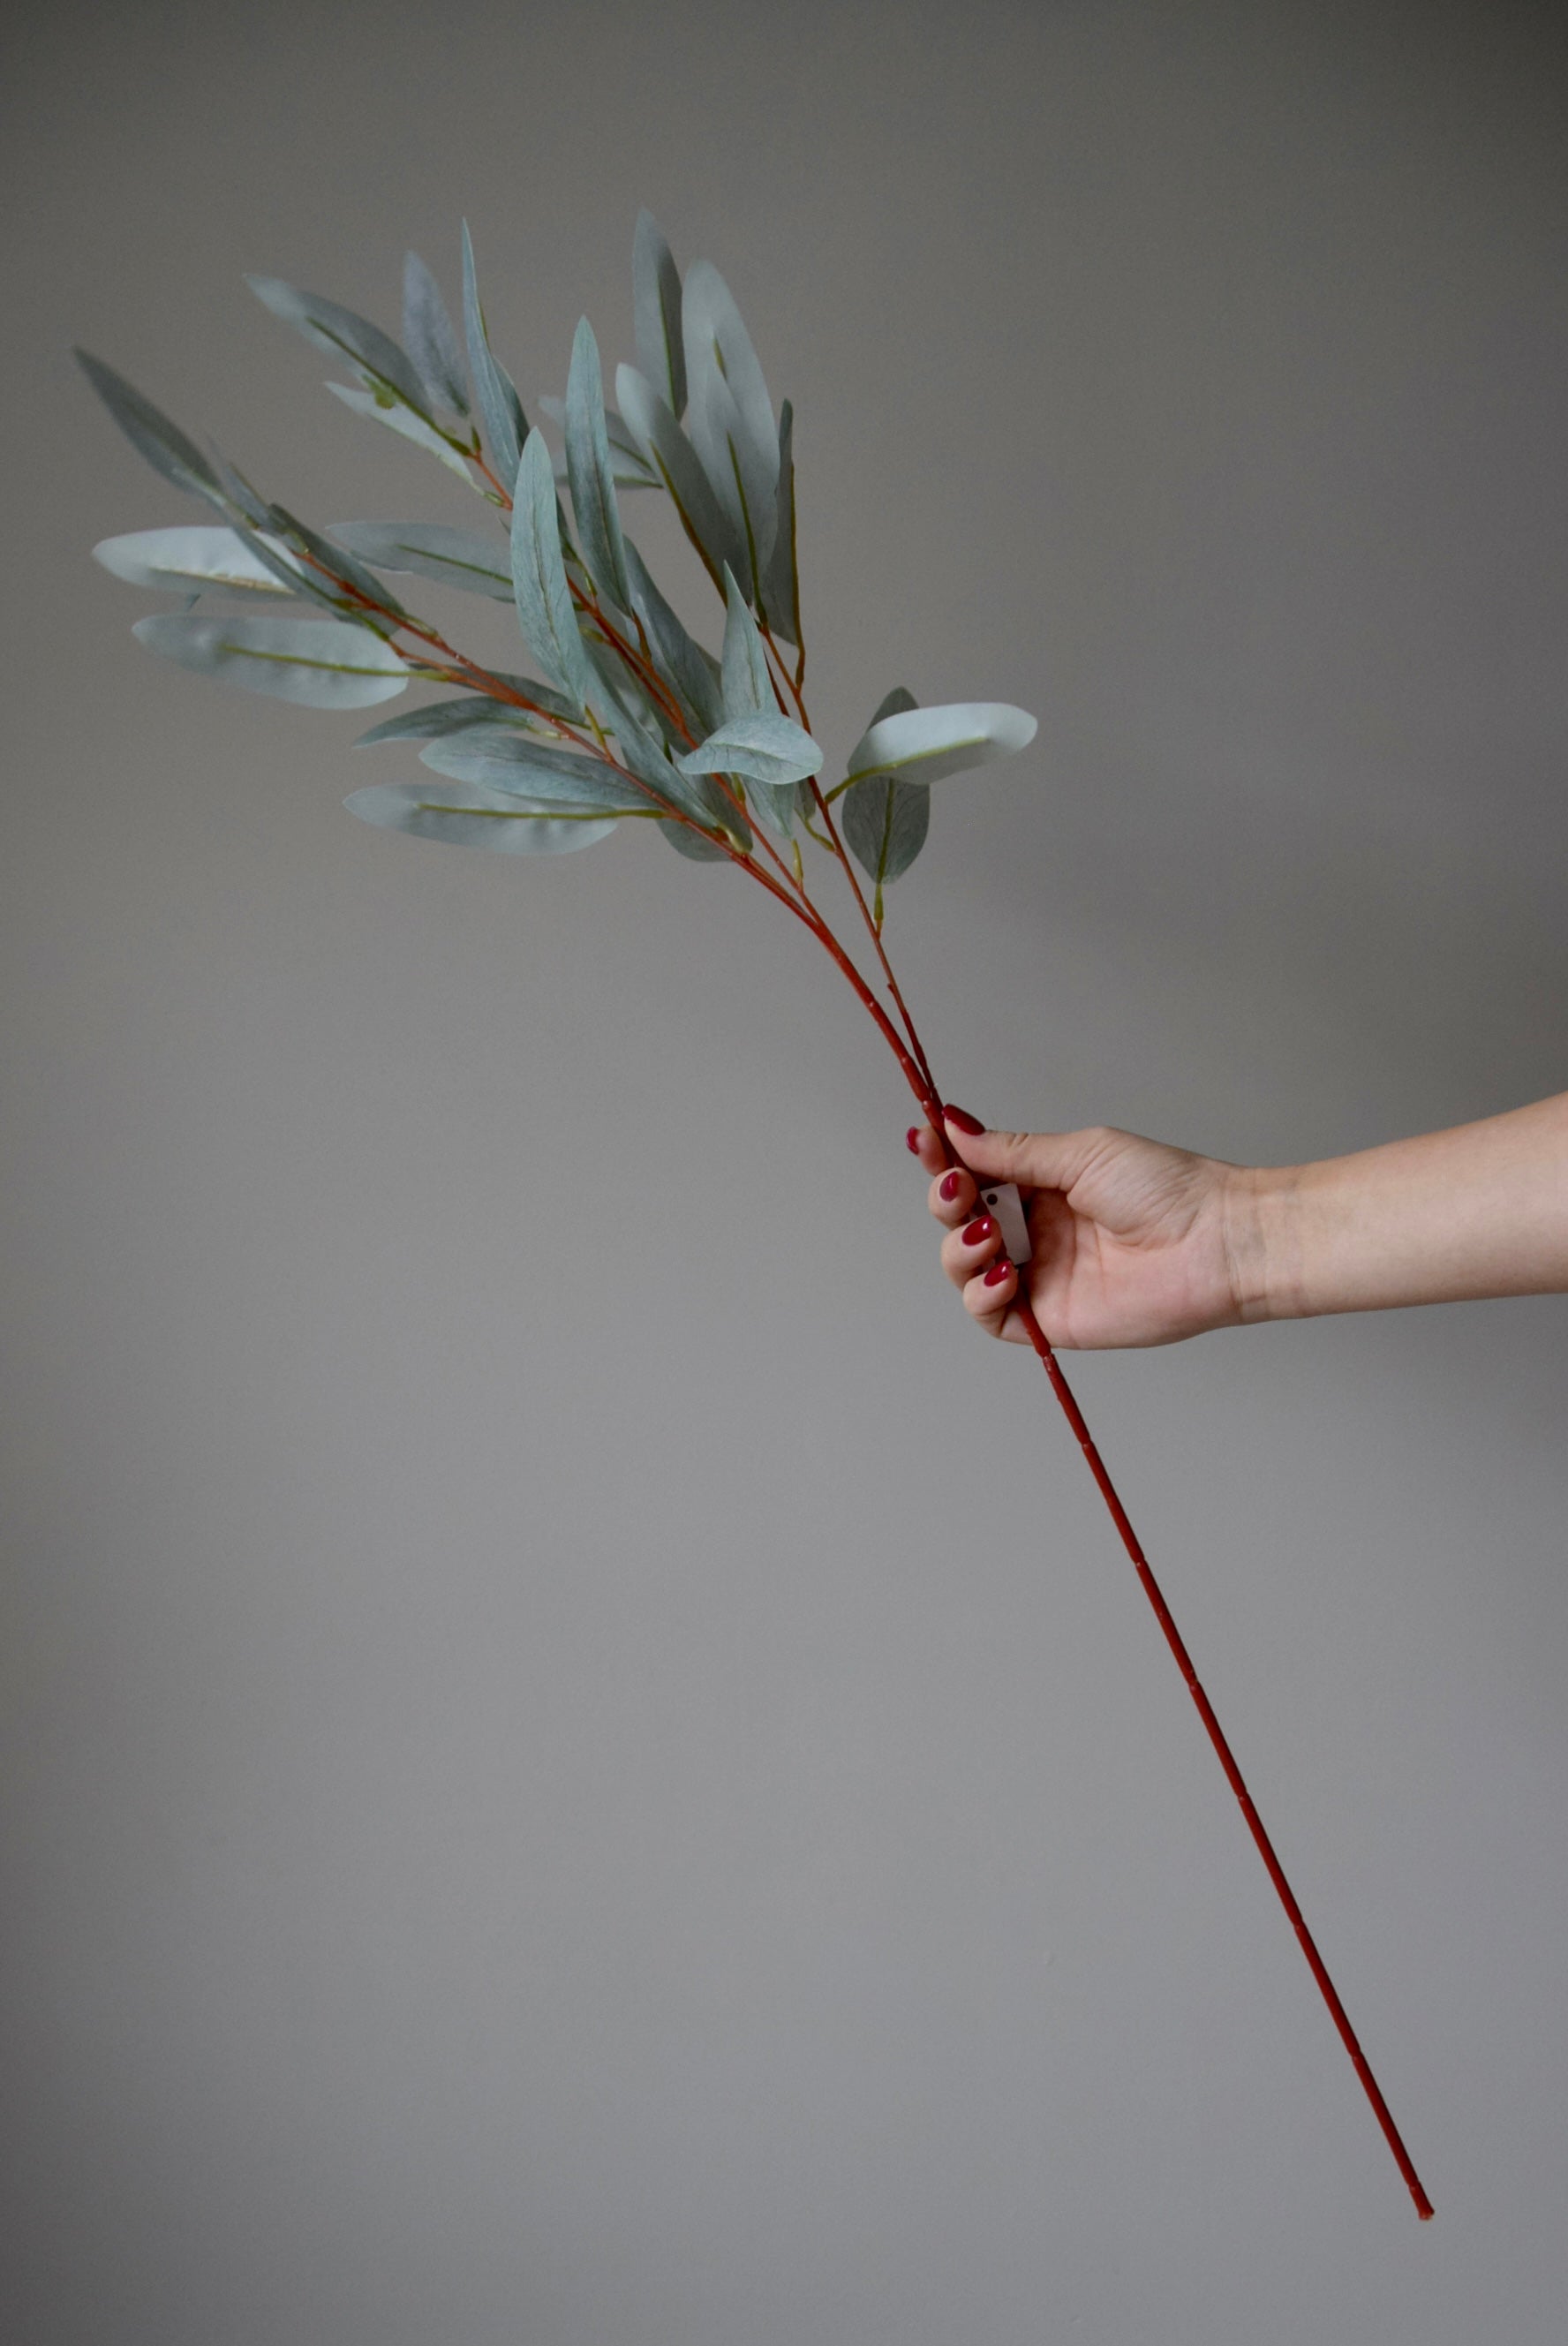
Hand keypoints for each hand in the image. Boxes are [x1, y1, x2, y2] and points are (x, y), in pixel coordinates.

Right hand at [909, 1112, 1258, 1349]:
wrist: (1214, 1242)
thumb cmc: (1165, 1188)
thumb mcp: (1080, 1154)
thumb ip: (1013, 1150)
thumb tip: (953, 1126)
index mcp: (1041, 1184)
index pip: (974, 1172)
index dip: (943, 1159)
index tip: (925, 1139)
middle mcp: (1034, 1229)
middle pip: (958, 1219)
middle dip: (945, 1201)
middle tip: (958, 1189)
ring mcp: (1039, 1274)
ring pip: (963, 1266)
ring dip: (959, 1249)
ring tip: (987, 1236)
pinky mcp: (1047, 1318)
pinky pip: (989, 1314)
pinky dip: (981, 1294)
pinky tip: (1006, 1273)